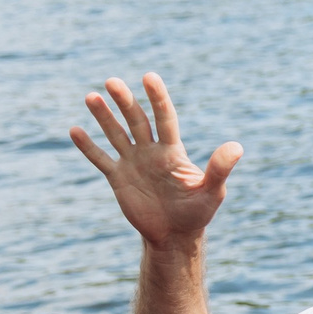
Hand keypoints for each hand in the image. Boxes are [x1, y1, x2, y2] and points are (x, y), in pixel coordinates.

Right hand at [69, 73, 240, 246]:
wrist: (175, 236)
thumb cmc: (197, 213)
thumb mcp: (212, 191)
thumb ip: (220, 168)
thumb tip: (238, 146)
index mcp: (172, 151)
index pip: (165, 118)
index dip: (157, 98)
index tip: (149, 77)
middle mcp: (151, 151)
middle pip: (136, 120)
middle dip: (125, 101)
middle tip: (111, 81)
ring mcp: (133, 162)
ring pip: (116, 134)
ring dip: (103, 116)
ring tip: (91, 97)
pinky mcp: (118, 178)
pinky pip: (100, 159)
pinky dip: (88, 146)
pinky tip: (74, 130)